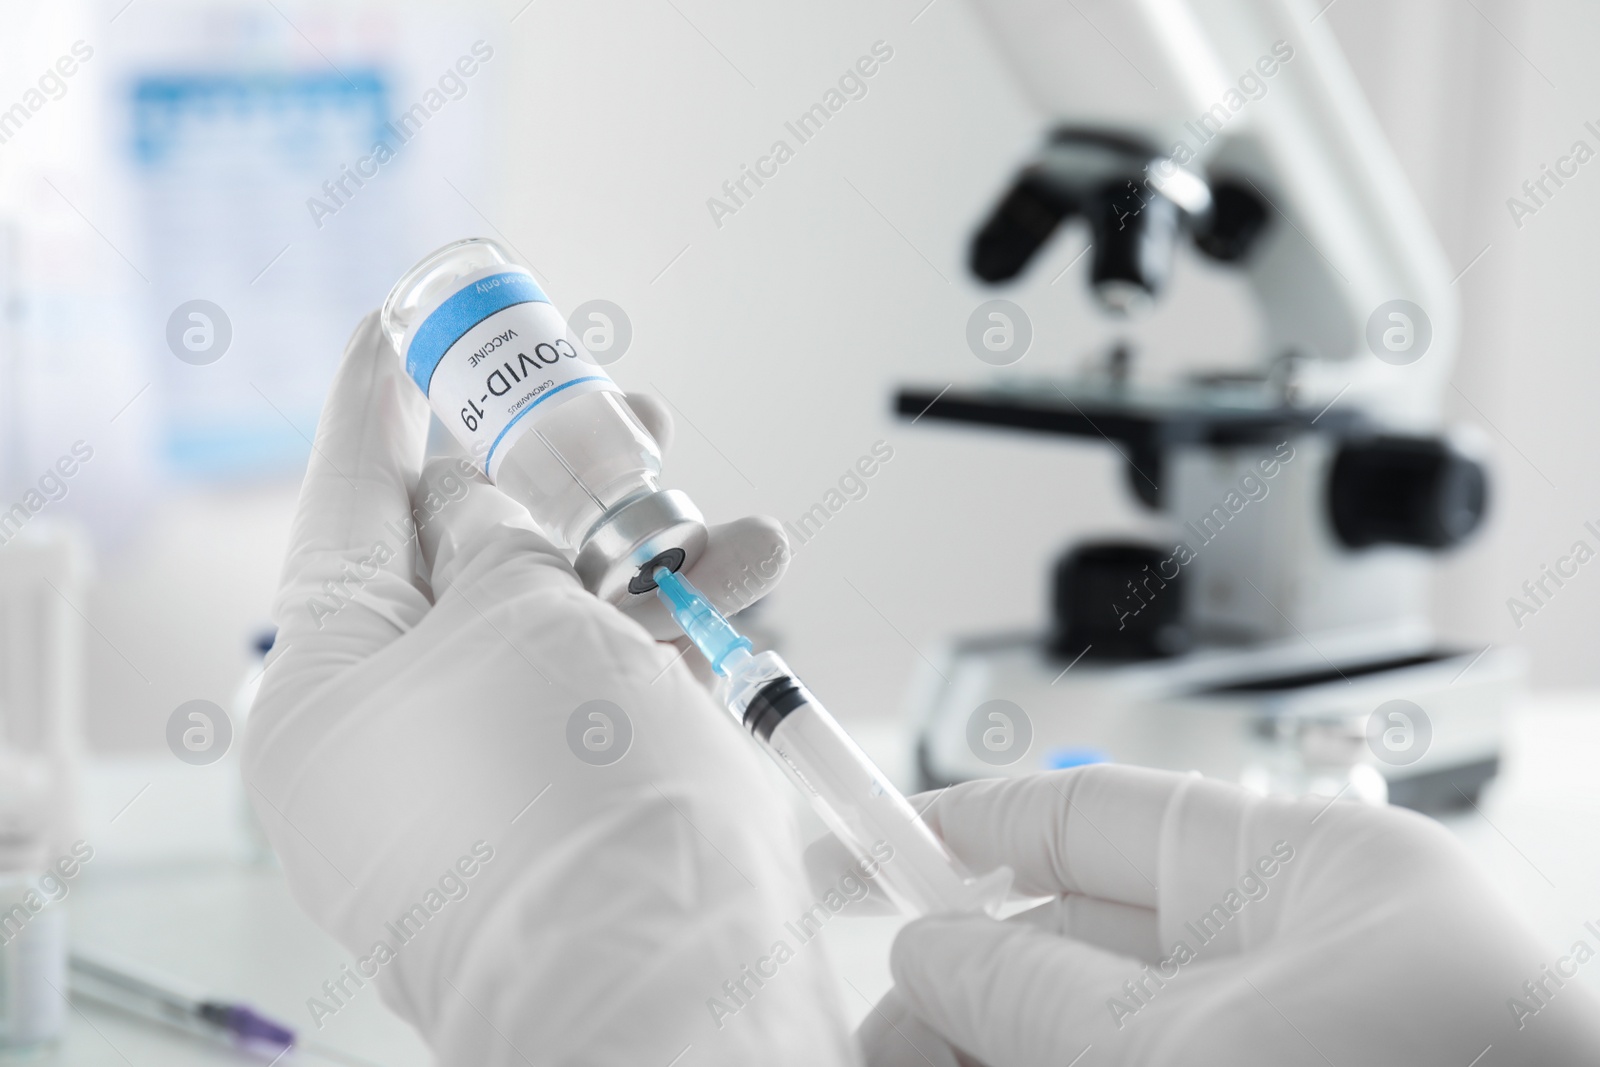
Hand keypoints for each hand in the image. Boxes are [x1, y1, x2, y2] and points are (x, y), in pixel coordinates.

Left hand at [243, 313, 856, 1066]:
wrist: (674, 986)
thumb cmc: (566, 810)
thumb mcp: (514, 619)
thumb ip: (497, 535)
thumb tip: (485, 508)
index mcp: (331, 688)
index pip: (348, 506)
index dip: (380, 399)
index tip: (402, 321)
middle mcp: (404, 728)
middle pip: (470, 552)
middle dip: (551, 469)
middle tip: (611, 404)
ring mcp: (502, 764)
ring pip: (567, 608)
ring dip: (646, 544)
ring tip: (708, 499)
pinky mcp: (592, 790)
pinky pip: (626, 673)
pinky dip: (682, 619)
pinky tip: (744, 571)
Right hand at [860, 765, 1599, 1065]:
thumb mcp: (1186, 1053)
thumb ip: (1037, 993)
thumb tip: (925, 945)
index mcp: (1304, 873)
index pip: (1095, 815)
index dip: (960, 828)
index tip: (856, 853)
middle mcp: (1296, 953)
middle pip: (1081, 939)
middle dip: (966, 981)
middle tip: (873, 1038)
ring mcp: (1287, 1038)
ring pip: (1101, 1028)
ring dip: (998, 1045)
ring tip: (904, 1065)